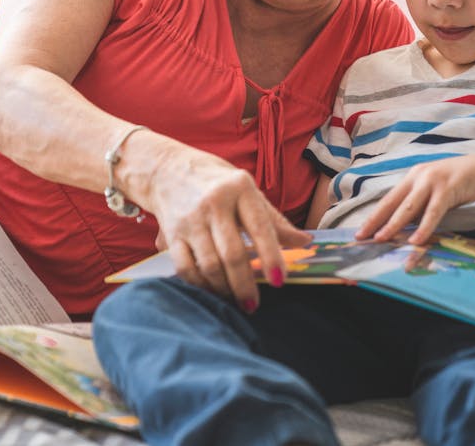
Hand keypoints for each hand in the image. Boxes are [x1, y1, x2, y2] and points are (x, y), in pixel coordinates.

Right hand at [146, 147, 309, 312]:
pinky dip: (200, 284)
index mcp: (240, 188)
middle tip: (253, 305)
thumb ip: (274, 220)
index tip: (279, 281)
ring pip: (209, 264)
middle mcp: (214, 202)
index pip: (259, 227)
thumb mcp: (249, 192)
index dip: (271, 256)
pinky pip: (185, 267)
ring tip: (235, 299)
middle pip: (232, 253)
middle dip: (245, 284)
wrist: (169, 170)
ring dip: (224, 288)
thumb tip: (305, 242)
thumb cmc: (219, 184)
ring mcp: (190, 219)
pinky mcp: (171, 234)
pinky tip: (212, 289)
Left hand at [354, 153, 474, 243]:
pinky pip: (434, 210)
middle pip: (392, 203)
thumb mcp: (435, 193)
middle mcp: (418, 176)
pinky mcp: (449, 187)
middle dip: (376, 221)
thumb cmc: (459, 184)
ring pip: (409, 207)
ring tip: (382, 239)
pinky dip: (424, 226)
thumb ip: (420, 206)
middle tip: (361, 237)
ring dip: (394, 224)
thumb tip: (403, 228)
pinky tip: (416, 239)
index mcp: (412, 178)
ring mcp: (433, 180)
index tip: (360, 232)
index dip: (373, 217)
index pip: (388, 200)